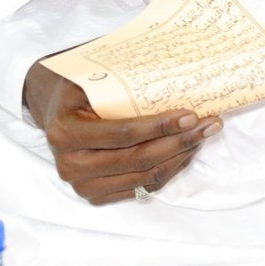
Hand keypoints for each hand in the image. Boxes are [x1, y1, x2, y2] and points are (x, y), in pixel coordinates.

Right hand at [22, 61, 221, 204]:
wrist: (54, 110)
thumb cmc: (78, 87)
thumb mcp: (90, 74)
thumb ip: (121, 78)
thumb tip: (176, 69)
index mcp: (65, 132)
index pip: (122, 134)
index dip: (159, 126)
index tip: (191, 114)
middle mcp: (71, 165)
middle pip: (138, 159)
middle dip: (180, 141)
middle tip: (210, 124)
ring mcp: (83, 185)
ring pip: (146, 177)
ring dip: (181, 156)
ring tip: (204, 134)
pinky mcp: (98, 196)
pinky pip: (144, 187)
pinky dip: (170, 169)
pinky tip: (186, 150)